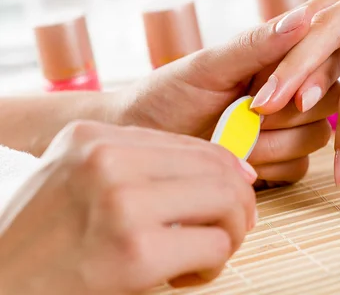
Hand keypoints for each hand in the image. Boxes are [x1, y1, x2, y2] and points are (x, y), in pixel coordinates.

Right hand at [0, 121, 256, 293]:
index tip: (238, 195)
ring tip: (205, 255)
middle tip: (230, 231)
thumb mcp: (80, 178)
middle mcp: (106, 159)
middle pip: (217, 169)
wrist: (1, 286)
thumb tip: (236, 170)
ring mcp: (120, 202)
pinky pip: (214, 246)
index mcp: (93, 136)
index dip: (229, 172)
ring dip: (230, 234)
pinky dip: (213, 265)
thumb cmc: (48, 239)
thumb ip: (143, 165)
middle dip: (239, 205)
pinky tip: (186, 276)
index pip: (194, 144)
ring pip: (226, 203)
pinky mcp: (134, 252)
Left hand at [113, 0, 339, 184]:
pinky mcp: (284, 160)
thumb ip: (257, 45)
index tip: (270, 96)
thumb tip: (304, 17)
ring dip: (274, 142)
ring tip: (232, 138)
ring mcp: (289, 126)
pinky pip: (300, 167)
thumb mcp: (208, 67)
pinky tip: (241, 159)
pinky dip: (270, 166)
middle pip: (329, 99)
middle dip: (285, 113)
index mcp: (279, 56)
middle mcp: (291, 89)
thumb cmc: (169, 94)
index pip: (326, 56)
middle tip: (243, 115)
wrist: (145, 141)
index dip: (310, 77)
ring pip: (317, 136)